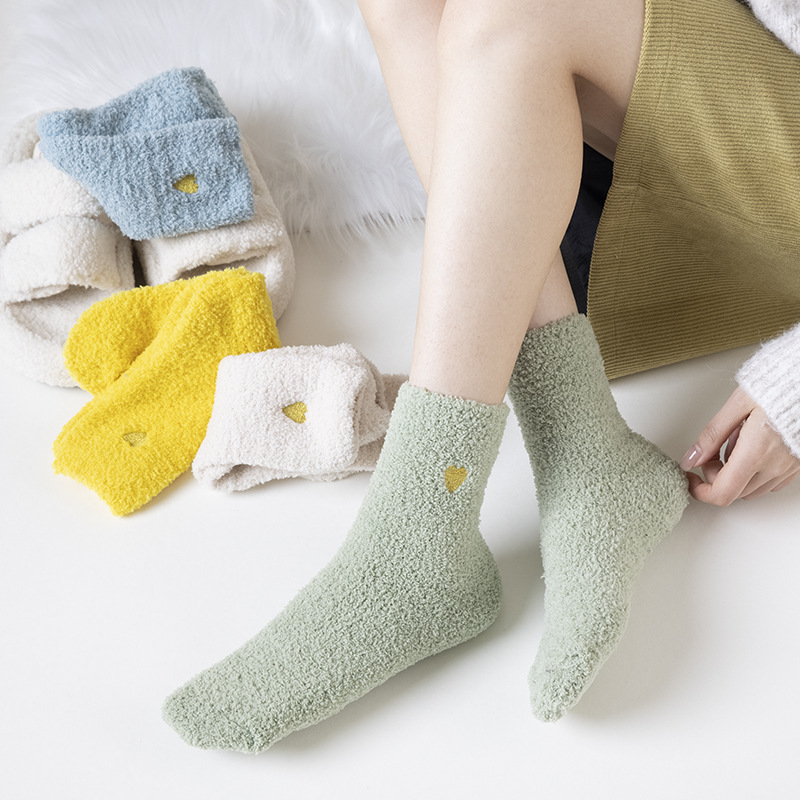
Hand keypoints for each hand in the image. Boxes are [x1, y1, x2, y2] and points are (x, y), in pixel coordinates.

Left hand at [681, 386, 799, 505]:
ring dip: (735, 474)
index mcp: (756, 452)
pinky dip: (755, 471)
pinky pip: (771, 481)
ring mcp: (789, 468)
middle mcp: (774, 466)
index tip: (691, 477)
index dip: (700, 490)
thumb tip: (692, 458)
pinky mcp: (797, 465)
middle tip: (711, 453)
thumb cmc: (780, 386)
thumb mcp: (738, 404)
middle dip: (715, 476)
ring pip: (752, 489)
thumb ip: (712, 435)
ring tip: (736, 442)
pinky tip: (753, 446)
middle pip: (734, 492)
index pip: (722, 492)